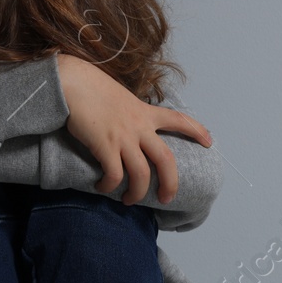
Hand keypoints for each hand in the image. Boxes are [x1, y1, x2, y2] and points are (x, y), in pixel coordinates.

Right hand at [56, 53, 211, 204]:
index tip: (209, 141)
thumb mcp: (120, 97)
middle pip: (166, 160)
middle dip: (170, 183)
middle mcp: (139, 127)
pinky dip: (110, 186)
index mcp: (145, 112)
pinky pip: (114, 175)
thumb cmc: (91, 88)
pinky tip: (103, 187)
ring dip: (137, 193)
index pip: (179, 120)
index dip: (196, 131)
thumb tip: (128, 127)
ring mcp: (123, 137)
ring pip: (141, 174)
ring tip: (130, 200)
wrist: (72, 82)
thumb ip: (130, 113)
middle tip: (166, 198)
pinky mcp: (105, 146)